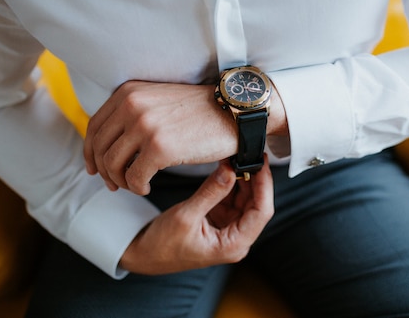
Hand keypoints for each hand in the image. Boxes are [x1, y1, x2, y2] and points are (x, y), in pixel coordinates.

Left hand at [83, 81, 237, 194]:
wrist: (233, 113)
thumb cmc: (199, 111)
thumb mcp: (158, 100)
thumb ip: (133, 112)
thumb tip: (109, 142)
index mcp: (129, 93)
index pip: (94, 126)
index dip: (90, 152)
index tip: (96, 169)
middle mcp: (132, 105)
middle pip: (100, 148)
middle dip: (104, 172)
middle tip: (115, 185)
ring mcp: (145, 126)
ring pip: (113, 165)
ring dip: (121, 182)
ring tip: (135, 186)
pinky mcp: (159, 148)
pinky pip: (134, 177)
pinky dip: (137, 187)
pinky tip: (147, 187)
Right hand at [119, 158, 273, 274]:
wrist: (143, 254)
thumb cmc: (161, 244)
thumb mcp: (186, 215)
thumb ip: (211, 192)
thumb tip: (231, 169)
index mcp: (233, 245)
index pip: (261, 212)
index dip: (265, 186)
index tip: (261, 163)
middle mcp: (236, 239)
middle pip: (257, 205)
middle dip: (255, 179)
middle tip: (250, 154)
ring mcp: (229, 230)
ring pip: (246, 200)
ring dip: (243, 179)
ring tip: (238, 157)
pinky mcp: (220, 221)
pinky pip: (232, 199)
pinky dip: (231, 183)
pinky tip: (228, 167)